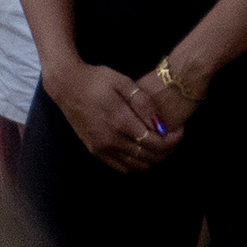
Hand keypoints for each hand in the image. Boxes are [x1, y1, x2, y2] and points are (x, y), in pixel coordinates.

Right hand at [46, 55, 175, 169]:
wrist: (66, 85)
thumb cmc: (97, 79)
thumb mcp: (124, 82)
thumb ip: (144, 103)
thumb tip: (161, 123)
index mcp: (119, 122)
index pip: (155, 143)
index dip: (173, 141)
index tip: (180, 132)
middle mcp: (109, 140)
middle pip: (147, 157)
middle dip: (166, 150)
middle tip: (173, 138)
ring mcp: (100, 147)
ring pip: (135, 166)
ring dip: (152, 159)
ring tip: (160, 144)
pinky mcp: (93, 150)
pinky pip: (119, 167)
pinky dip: (136, 164)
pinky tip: (143, 152)